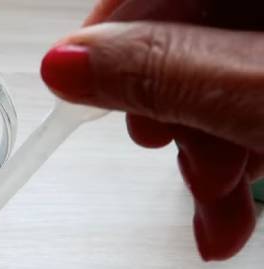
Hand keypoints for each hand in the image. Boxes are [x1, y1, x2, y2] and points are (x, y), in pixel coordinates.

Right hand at [40, 0, 263, 260]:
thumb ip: (165, 73)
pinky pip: (235, 99)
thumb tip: (65, 63)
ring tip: (218, 208)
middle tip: (189, 171)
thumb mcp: (263, 101)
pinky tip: (230, 199)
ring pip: (207, 76)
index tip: (76, 87)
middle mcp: (261, 11)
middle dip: (169, 118)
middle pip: (179, 36)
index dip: (106, 33)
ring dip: (199, 154)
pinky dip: (229, 152)